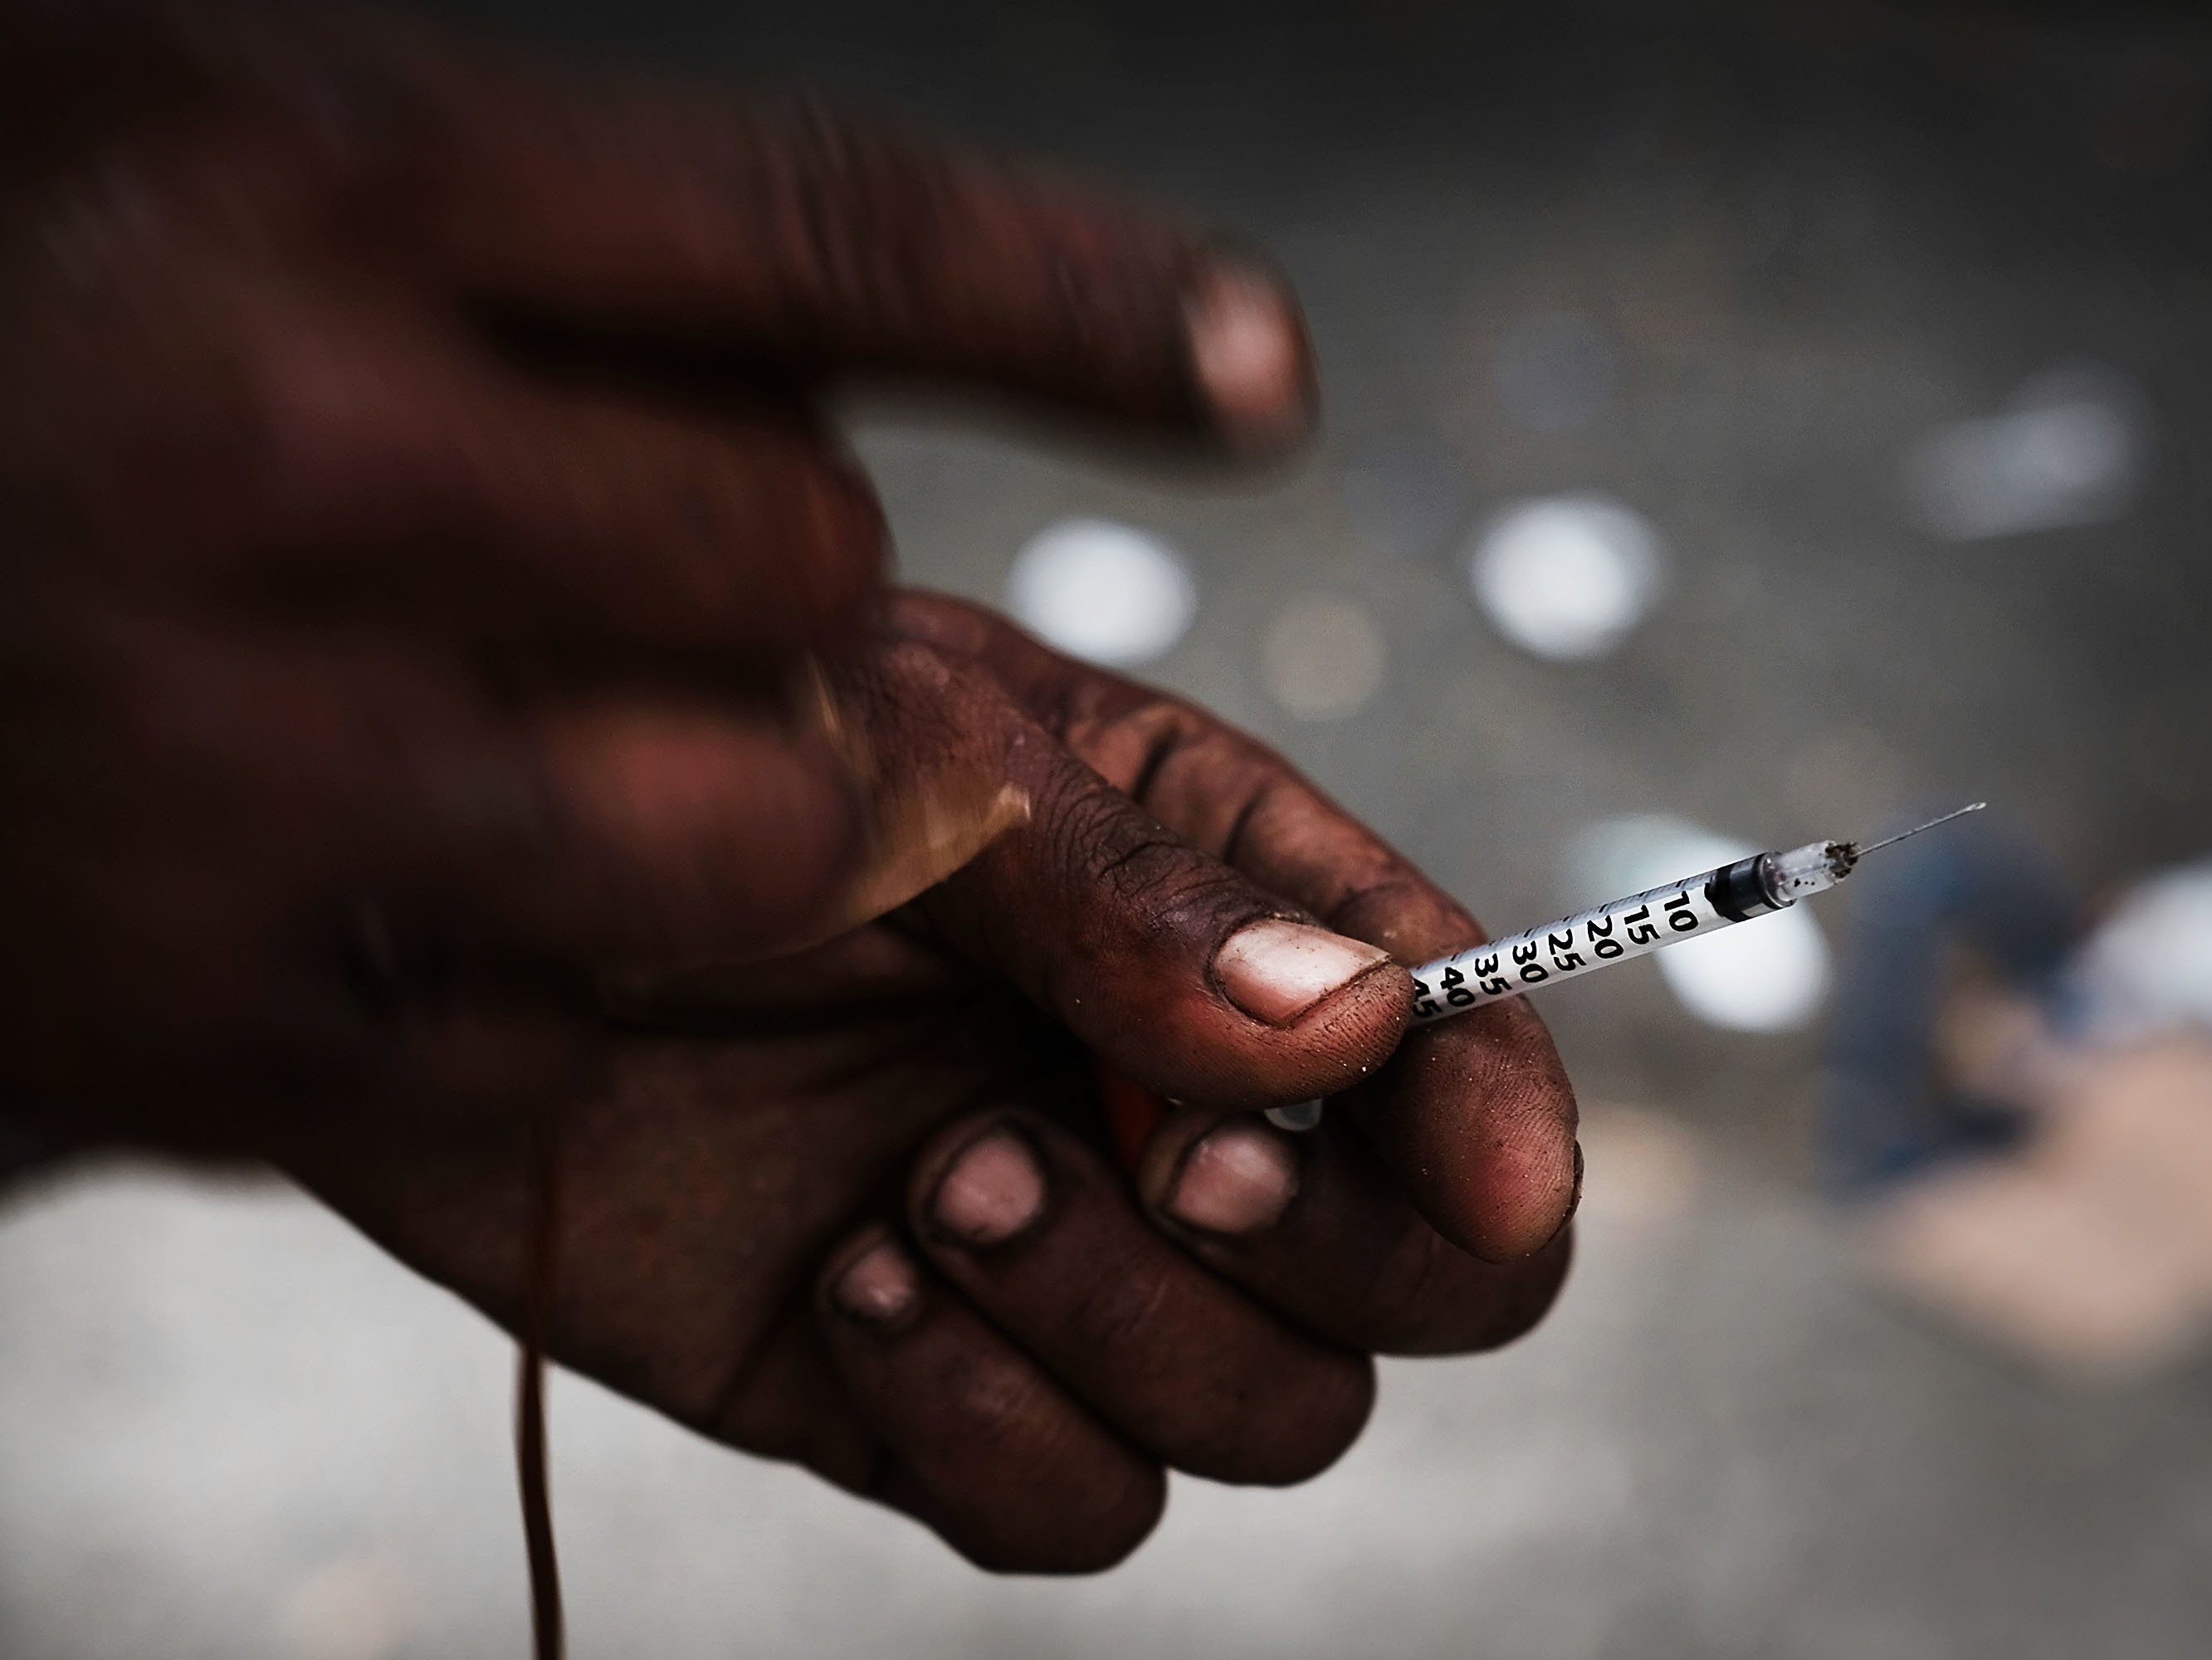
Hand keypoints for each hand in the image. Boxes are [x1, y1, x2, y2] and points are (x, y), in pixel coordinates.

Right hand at [0, 3, 1309, 1147]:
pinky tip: (375, 863)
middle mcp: (288, 461)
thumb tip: (847, 356)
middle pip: (805, 564)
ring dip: (720, 793)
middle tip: (630, 555)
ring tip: (533, 721)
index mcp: (320, 184)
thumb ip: (552, 240)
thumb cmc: (11, 297)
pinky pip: (557, 1023)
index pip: (818, 237)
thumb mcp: (241, 147)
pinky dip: (532, 964)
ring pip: (747, 831)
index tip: (1262, 372)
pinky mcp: (203, 1019)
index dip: (1074, 302)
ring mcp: (241, 766)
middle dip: (781, 579)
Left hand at [278, 594, 1578, 1571]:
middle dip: (1318, 1246)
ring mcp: (1065, 1253)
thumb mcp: (915, 765)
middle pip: (1419, 1283)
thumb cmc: (662, 755)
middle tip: (1168, 1154)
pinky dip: (994, 1430)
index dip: (1503, 1125)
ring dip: (1132, 1328)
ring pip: (1265, 1417)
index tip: (1485, 1176)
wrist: (407, 905)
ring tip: (937, 1180)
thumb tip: (1365, 1029)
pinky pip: (1072, 1511)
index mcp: (1223, 905)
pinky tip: (851, 1280)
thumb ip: (1141, 904)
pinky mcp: (925, 1384)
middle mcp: (1174, 1092)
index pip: (1459, 1046)